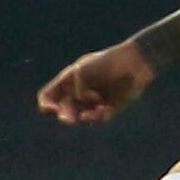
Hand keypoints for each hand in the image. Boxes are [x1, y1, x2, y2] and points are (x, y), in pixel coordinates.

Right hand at [37, 41, 154, 124]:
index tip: (52, 106)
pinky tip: (105, 108)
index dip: (47, 104)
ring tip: (90, 112)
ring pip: (81, 116)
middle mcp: (78, 93)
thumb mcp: (81, 71)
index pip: (48, 96)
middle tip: (71, 116)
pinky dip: (99, 115)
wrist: (131, 62)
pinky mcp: (108, 109)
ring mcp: (92, 102)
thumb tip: (77, 109)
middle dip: (66, 114)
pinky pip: (99, 118)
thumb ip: (74, 89)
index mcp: (68, 81)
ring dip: (84, 116)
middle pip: (64, 110)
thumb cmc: (105, 62)